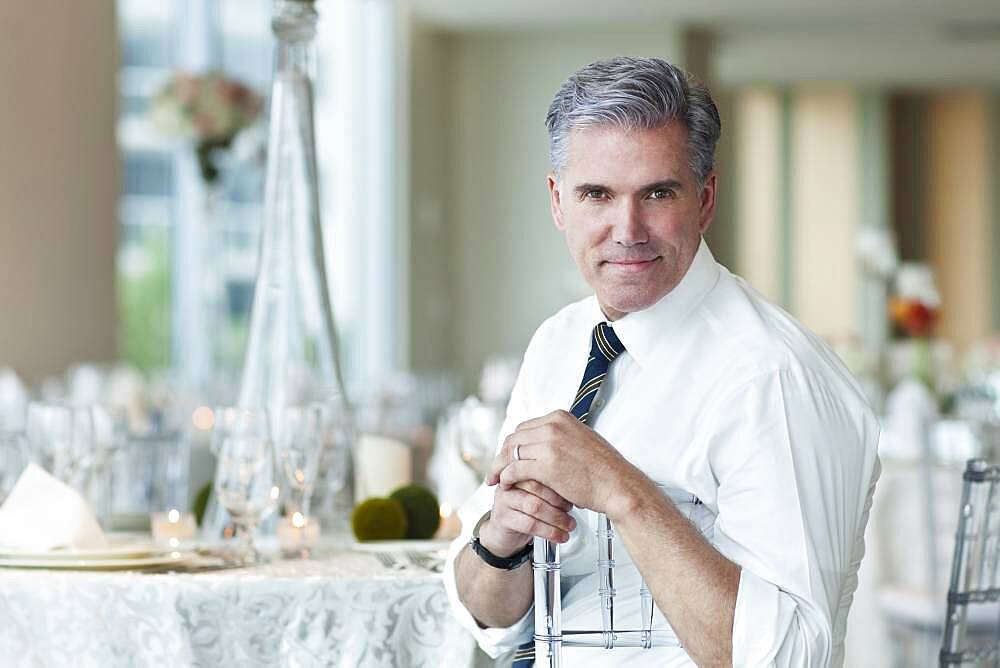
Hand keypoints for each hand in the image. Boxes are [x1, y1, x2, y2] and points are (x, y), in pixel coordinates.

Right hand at [478, 478, 576, 556]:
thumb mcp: (537, 494)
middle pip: (536, 486)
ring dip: (557, 517)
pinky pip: (529, 524)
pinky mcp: (503, 518)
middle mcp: (509, 482)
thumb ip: (551, 486)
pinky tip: (559, 535)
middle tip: (572, 509)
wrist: (502, 533)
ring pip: (534, 506)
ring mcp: (504, 499)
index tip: (574, 492)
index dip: (559, 482)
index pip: (539, 469)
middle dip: (559, 499)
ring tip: (569, 525)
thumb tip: (577, 489)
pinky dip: (549, 531)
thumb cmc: (522, 511)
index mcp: (519, 470)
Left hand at [485, 409, 646, 519]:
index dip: (513, 444)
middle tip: (496, 469)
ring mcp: (548, 444)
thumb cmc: (604, 469)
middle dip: (502, 455)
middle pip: (514, 438)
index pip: (525, 427)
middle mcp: (553, 426)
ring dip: (499, 467)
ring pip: (510, 453)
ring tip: (496, 479)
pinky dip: (506, 477)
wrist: (618, 485)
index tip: (508, 455)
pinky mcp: (545, 465)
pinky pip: (514, 469)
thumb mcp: (582, 440)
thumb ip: (561, 438)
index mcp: (560, 417)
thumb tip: (545, 444)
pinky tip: (505, 484)